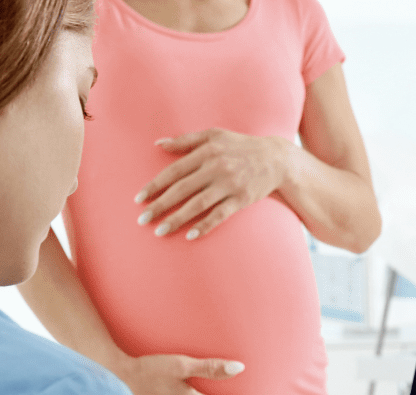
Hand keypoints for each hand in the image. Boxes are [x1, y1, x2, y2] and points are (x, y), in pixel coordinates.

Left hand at [135, 128, 287, 239]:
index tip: (139, 199)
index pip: (174, 171)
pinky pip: (220, 215)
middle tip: (142, 219)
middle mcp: (216, 168)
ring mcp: (229, 185)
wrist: (276, 159)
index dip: (155, 185)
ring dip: (177, 219)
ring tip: (159, 231)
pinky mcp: (241, 199)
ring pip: (197, 205)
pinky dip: (205, 226)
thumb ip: (186, 140)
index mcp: (206, 152)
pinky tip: (190, 236)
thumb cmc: (241, 146)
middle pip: (182, 189)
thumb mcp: (214, 136)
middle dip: (160, 205)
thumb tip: (158, 144)